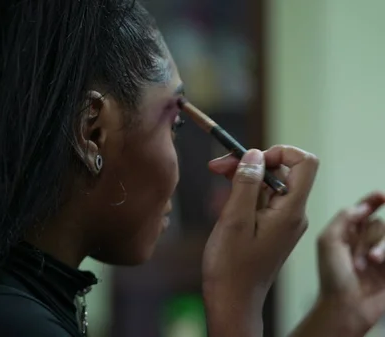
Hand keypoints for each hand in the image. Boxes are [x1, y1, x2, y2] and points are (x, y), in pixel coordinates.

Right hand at [202, 145, 318, 335]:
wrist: (232, 300)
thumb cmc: (231, 266)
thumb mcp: (234, 220)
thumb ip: (246, 184)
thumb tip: (254, 154)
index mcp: (290, 212)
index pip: (305, 163)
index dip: (279, 152)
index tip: (249, 158)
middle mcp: (293, 214)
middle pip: (283, 170)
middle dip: (252, 161)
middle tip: (218, 165)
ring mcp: (283, 221)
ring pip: (270, 183)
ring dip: (244, 175)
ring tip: (217, 175)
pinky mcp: (272, 227)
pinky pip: (263, 198)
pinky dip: (245, 190)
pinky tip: (225, 194)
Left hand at [313, 191, 384, 334]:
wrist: (346, 306)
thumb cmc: (333, 276)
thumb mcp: (328, 242)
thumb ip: (343, 219)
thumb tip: (361, 205)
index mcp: (348, 232)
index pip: (365, 210)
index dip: (374, 200)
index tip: (382, 195)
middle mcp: (366, 241)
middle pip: (380, 224)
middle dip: (371, 236)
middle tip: (360, 256)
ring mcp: (381, 254)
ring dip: (381, 245)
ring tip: (371, 262)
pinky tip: (380, 264)